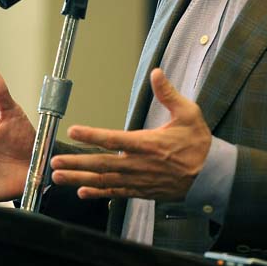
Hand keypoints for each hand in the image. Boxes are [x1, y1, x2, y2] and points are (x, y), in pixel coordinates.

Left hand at [50, 68, 211, 201]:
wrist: (212, 175)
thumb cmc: (199, 143)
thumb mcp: (188, 113)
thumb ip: (168, 94)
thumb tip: (156, 72)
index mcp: (148, 144)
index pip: (114, 139)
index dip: (92, 135)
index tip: (74, 130)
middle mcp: (140, 164)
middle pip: (102, 164)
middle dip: (77, 162)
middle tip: (54, 161)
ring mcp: (139, 180)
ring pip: (104, 181)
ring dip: (80, 178)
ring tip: (59, 176)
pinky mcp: (142, 191)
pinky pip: (116, 193)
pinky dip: (98, 193)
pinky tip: (82, 191)